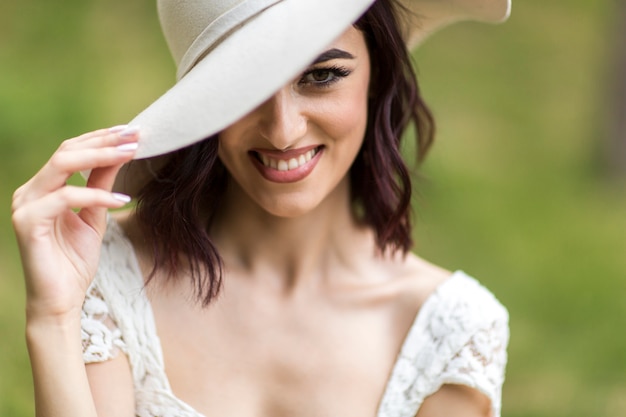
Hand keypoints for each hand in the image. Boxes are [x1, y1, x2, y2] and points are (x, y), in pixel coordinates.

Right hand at [12, 126, 138, 320]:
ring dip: (101, 156)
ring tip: (132, 154)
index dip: (102, 138)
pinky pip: (65, 197)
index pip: (71, 150)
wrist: (61, 300)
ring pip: (62, 164)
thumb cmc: (75, 261)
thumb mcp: (95, 216)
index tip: (133, 132)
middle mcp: (30, 191)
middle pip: (66, 151)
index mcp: (44, 188)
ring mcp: (25, 205)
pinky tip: (121, 199)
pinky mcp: (28, 222)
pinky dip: (96, 195)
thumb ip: (101, 186)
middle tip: (135, 135)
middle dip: (104, 141)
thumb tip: (120, 154)